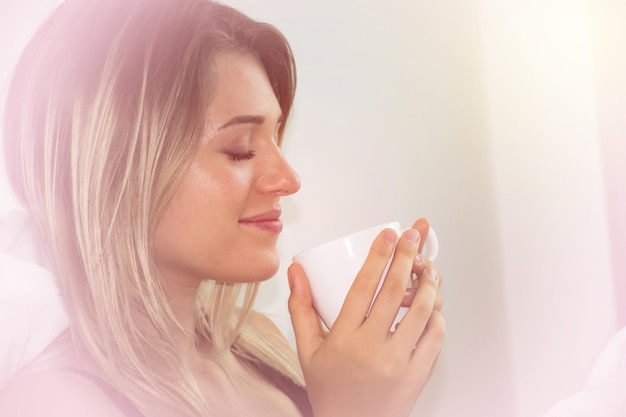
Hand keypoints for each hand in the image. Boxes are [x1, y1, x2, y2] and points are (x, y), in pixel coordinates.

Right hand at [287, 220, 444, 416]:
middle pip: (395, 292)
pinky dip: (437, 317)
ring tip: (428, 268)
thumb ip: (301, 310)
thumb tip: (296, 273)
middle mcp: (372, 349)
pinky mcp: (418, 375)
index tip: (387, 235)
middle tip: (412, 237)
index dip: (378, 256)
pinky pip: (435, 338)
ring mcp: (399, 363)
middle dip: (407, 257)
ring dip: (429, 284)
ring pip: (422, 312)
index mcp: (344, 339)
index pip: (363, 287)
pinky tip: (433, 306)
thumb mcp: (307, 351)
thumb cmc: (331, 390)